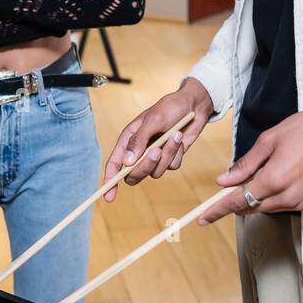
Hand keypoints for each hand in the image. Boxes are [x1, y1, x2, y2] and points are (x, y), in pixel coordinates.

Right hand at [102, 78, 213, 201]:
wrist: (193, 105)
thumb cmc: (170, 107)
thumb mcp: (153, 120)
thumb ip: (139, 140)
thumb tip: (127, 163)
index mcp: (128, 140)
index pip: (115, 164)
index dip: (110, 181)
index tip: (109, 197)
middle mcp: (139, 150)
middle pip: (134, 174)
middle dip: (146, 165)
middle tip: (157, 151)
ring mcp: (155, 156)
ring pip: (156, 171)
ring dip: (167, 155)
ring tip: (174, 135)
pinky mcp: (170, 157)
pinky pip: (172, 167)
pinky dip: (177, 154)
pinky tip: (180, 138)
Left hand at [197, 98, 302, 224]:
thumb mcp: (268, 141)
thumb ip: (244, 165)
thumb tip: (223, 181)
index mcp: (274, 179)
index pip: (239, 201)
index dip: (218, 210)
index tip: (203, 218)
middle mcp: (288, 195)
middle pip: (252, 207)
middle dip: (237, 200)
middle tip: (228, 188)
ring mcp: (301, 201)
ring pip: (267, 208)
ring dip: (257, 197)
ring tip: (262, 173)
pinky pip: (283, 205)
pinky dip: (273, 197)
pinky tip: (277, 178)